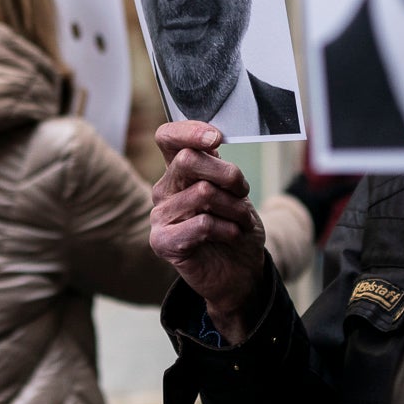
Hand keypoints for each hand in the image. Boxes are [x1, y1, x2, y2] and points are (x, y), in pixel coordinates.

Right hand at [150, 122, 266, 341]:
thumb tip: (212, 142)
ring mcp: (160, 216)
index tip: (216, 139)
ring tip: (241, 221)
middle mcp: (165, 189)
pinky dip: (226, 229)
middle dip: (227, 174)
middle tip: (243, 191)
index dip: (189, 131)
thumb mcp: (234, 191)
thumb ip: (218, 166)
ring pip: (202, 193)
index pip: (168, 137)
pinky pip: (201, 224)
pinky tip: (230, 236)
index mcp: (179, 171)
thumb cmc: (236, 228)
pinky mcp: (162, 242)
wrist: (239, 273)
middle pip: (187, 160)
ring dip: (234, 207)